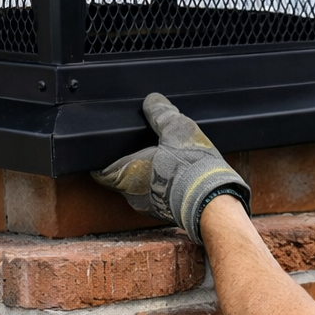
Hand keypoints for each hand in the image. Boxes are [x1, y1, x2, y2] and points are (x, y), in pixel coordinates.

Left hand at [91, 93, 250, 242]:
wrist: (214, 199)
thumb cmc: (191, 168)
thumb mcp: (176, 129)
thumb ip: (161, 112)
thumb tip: (153, 100)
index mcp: (126, 174)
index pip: (100, 170)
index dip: (102, 158)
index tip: (107, 149)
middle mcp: (133, 195)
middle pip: (120, 179)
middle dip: (127, 165)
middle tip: (137, 150)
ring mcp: (150, 207)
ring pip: (139, 189)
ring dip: (147, 177)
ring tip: (160, 162)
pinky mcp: (167, 215)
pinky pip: (158, 198)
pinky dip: (163, 187)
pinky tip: (177, 176)